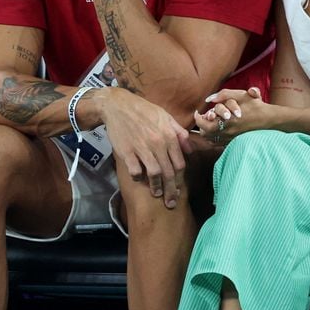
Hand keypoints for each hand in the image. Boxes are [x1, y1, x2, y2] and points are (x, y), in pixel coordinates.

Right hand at [102, 88, 191, 208]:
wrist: (118, 105)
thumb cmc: (144, 111)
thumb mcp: (165, 117)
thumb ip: (179, 133)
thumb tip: (190, 150)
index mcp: (169, 135)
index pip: (179, 163)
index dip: (180, 179)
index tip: (179, 189)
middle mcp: (157, 143)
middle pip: (168, 172)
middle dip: (171, 190)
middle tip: (171, 203)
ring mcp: (142, 148)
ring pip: (154, 174)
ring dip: (156, 187)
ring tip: (157, 195)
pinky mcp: (126, 152)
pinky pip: (135, 171)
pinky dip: (138, 178)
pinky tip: (139, 180)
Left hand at [194, 86, 267, 142]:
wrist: (269, 120)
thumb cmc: (255, 106)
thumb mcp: (241, 95)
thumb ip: (224, 94)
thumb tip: (210, 98)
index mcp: (226, 121)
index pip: (203, 123)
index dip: (198, 117)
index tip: (198, 112)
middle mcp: (227, 132)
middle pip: (204, 134)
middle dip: (202, 125)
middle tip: (203, 118)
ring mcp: (230, 139)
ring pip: (210, 140)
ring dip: (207, 132)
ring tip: (209, 123)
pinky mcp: (234, 143)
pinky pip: (219, 144)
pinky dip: (215, 137)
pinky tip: (217, 130)